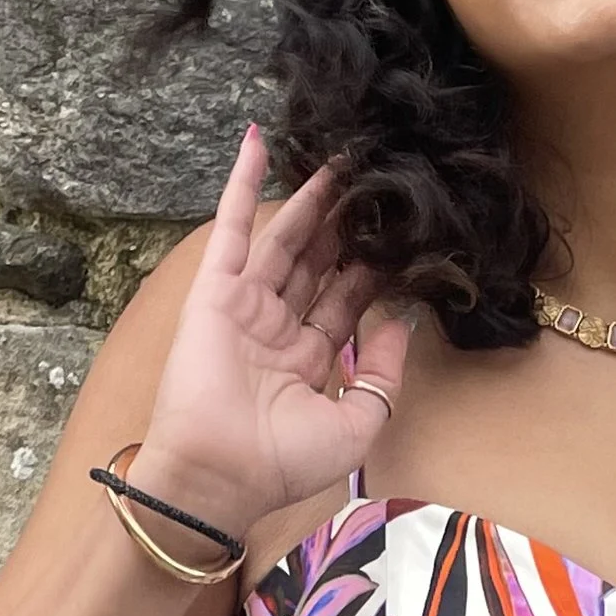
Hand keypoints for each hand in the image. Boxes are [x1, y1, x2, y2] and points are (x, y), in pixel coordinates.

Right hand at [131, 127, 415, 532]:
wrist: (218, 475)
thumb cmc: (282, 461)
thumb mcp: (357, 426)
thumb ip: (383, 376)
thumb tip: (398, 321)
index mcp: (310, 360)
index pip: (347, 301)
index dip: (372, 266)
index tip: (399, 231)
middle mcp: (278, 328)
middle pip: (319, 262)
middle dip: (346, 223)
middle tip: (373, 180)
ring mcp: (246, 305)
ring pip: (286, 239)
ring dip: (310, 199)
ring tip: (340, 158)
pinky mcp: (216, 290)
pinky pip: (232, 228)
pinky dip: (242, 184)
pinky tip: (258, 140)